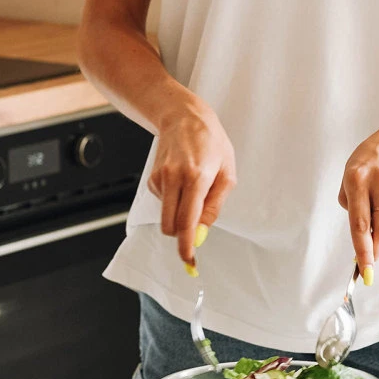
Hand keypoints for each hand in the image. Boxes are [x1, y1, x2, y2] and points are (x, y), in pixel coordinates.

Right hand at [149, 99, 236, 268]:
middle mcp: (174, 178)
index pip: (187, 221)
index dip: (186, 246)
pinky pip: (163, 204)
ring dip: (179, 214)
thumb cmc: (211, 143)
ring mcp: (159, 178)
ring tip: (194, 189)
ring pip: (166, 216)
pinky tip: (182, 182)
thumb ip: (215, 206)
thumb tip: (201, 232)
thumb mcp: (227, 173)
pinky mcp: (151, 179)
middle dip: (180, 235)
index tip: (188, 261)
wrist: (183, 117)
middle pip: (170, 225)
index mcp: (197, 178)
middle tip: (194, 235)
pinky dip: (173, 202)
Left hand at [338, 124, 378, 281]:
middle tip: (369, 266)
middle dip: (375, 252)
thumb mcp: (349, 172)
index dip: (361, 249)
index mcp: (357, 179)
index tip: (363, 268)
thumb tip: (360, 233)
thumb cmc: (371, 159)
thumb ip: (349, 200)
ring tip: (377, 232)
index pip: (359, 223)